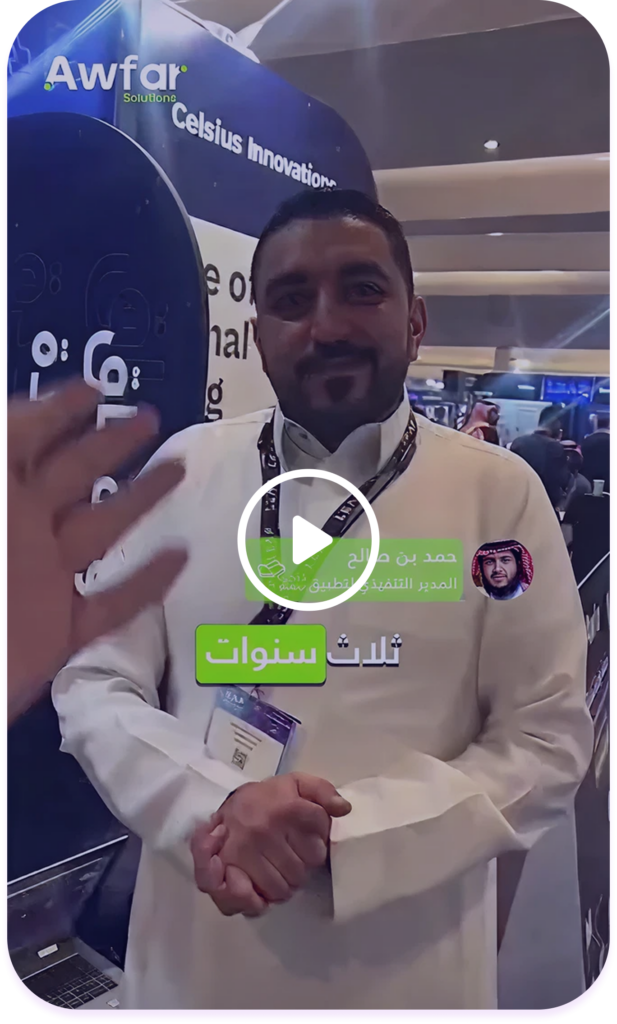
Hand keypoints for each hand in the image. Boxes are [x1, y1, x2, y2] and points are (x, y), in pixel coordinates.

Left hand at [7, 378, 187, 723]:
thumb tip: (15, 412)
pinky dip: (146, 583)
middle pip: (72, 477)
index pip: (27, 438)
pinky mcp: (57, 634)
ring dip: (140, 499)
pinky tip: (180, 558)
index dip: (58, 410)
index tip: (96, 390)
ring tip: (178, 468)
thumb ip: (3, 450)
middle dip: (108, 443)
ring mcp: (42, 582)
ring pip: (101, 531)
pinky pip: (110, 606)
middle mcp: (22, 530)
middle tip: (148, 417)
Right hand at [191, 773, 350, 915]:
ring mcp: (245, 851)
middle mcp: (265, 830)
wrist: (230, 804)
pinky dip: (262, 898)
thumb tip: (343, 809)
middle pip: (304, 870)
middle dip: (302, 864)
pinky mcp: (227, 868)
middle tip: (290, 853)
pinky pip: (255, 898)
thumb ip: (324, 791)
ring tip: (278, 867)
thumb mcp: (298, 784)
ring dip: (284, 883)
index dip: (317, 843)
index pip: (320, 844)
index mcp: (287, 809)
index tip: (307, 836)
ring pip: (283, 888)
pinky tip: (263, 886)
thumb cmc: (268, 798)